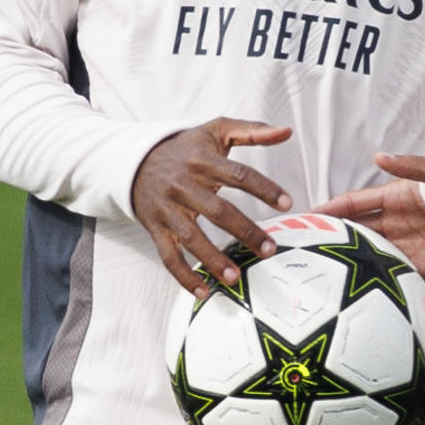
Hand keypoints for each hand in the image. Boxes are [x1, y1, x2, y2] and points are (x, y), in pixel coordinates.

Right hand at [130, 117, 293, 295]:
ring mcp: (168, 209)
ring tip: (236, 277)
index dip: (264, 188)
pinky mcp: (156, 228)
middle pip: (217, 211)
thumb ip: (252, 130)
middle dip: (245, 231)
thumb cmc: (187, 147)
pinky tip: (203, 293)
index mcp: (203, 161)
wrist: (136, 160)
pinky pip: (168, 256)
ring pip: (191, 237)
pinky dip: (184, 276)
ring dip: (212, 260)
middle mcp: (184, 185)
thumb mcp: (216, 130)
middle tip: (269, 249)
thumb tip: (287, 131)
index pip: (238, 174)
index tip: (287, 204)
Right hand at [314, 152, 424, 278]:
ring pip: (374, 251)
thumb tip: (379, 156)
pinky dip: (377, 276)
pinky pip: (395, 271)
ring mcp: (413, 243)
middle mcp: (403, 219)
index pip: (359, 202)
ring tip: (322, 271)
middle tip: (304, 249)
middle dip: (334, 237)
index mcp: (403, 193)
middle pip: (361, 229)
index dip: (333, 208)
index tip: (306, 216)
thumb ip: (412, 167)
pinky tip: (357, 285)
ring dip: (351, 259)